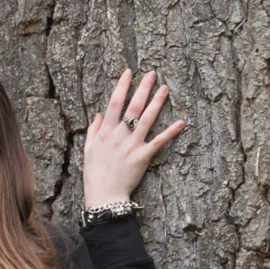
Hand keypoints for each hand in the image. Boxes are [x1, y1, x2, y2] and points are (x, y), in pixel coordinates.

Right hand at [83, 69, 184, 206]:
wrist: (104, 196)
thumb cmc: (95, 175)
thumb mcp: (89, 150)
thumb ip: (94, 130)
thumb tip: (100, 114)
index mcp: (106, 132)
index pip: (114, 102)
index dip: (122, 86)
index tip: (129, 73)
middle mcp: (119, 135)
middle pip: (133, 106)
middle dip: (143, 88)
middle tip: (152, 73)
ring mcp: (132, 145)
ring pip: (146, 119)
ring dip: (157, 102)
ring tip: (165, 88)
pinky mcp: (143, 157)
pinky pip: (158, 142)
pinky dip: (170, 132)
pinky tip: (181, 122)